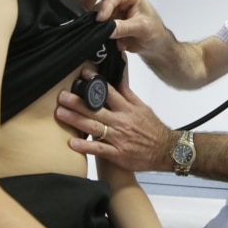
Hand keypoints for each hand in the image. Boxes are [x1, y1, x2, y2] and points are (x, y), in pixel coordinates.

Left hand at [56, 67, 176, 172]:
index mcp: (127, 109)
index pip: (109, 92)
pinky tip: (72, 143)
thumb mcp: (142, 107)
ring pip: (94, 127)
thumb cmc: (153, 129)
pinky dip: (86, 147)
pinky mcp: (117, 154)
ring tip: (60, 113)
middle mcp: (121, 122)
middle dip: (77, 102)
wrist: (166, 150)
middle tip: (62, 96)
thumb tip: (119, 74)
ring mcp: (119, 138)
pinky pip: (99, 149)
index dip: (95, 83)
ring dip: (76, 120)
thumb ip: (127, 92)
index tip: (83, 74)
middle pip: (96, 109)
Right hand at [94, 0, 168, 53]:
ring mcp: (114, 11)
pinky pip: (101, 27)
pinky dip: (105, 35)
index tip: (100, 19)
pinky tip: (115, 43)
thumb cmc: (154, 30)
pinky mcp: (110, 22)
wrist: (155, 43)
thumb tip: (108, 30)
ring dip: (103, 28)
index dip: (106, 6)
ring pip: (100, 17)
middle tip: (99, 29)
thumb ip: (124, 28)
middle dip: (101, 18)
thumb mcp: (141, 28)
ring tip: (110, 39)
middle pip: (104, 5)